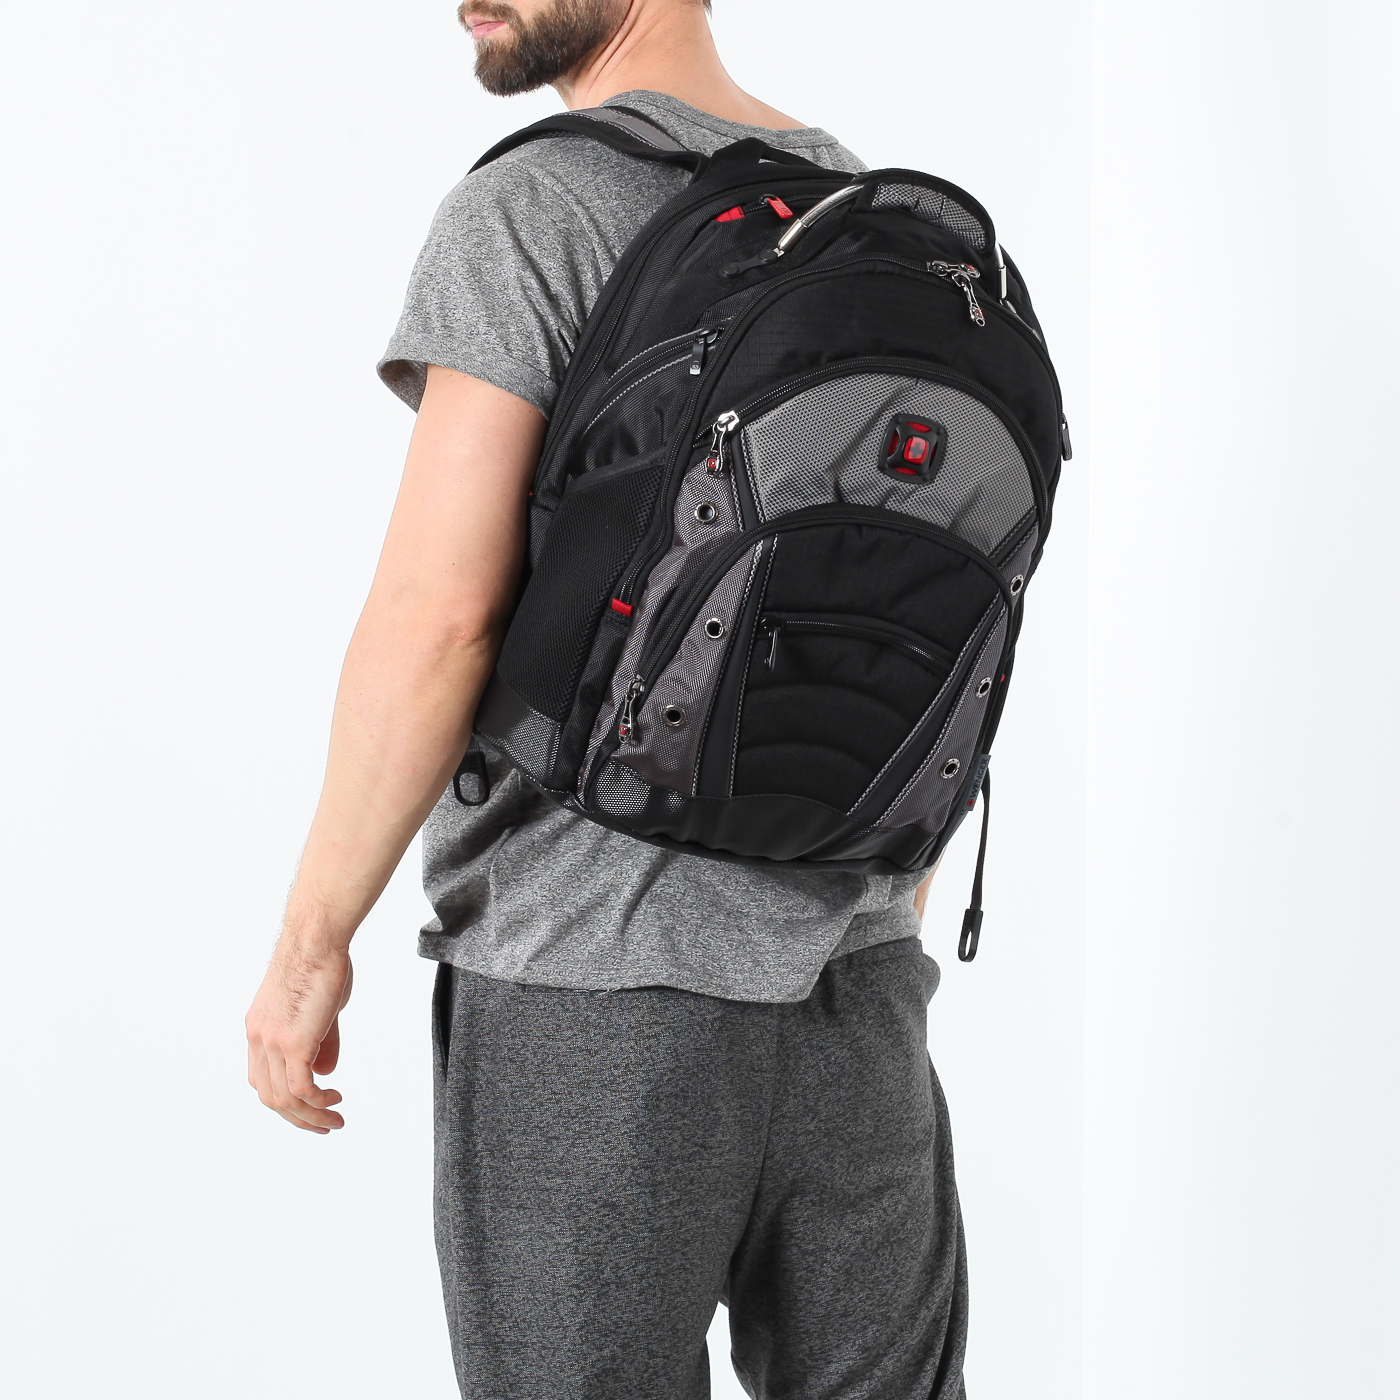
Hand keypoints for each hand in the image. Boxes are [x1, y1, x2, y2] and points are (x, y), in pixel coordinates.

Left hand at [245, 940, 352, 1132]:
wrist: (317, 939)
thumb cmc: (321, 961)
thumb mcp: (320, 1008)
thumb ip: (320, 1041)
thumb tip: (324, 1074)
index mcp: (259, 1029)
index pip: (262, 1078)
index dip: (284, 1098)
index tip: (309, 1105)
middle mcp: (259, 1039)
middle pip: (270, 1096)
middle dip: (297, 1117)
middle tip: (323, 1125)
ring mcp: (273, 1042)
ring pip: (284, 1099)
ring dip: (310, 1116)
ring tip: (334, 1120)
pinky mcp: (294, 1042)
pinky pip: (301, 1088)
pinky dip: (317, 1102)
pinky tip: (334, 1100)